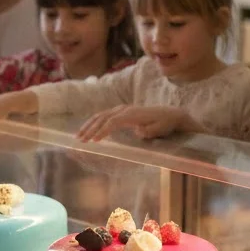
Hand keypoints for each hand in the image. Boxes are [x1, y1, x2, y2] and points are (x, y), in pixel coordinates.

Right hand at [76, 105, 196, 141]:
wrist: (170, 114)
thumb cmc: (165, 124)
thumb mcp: (160, 129)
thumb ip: (149, 131)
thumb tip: (138, 131)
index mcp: (132, 114)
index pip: (112, 122)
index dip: (102, 131)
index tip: (94, 141)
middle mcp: (124, 109)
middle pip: (102, 117)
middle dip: (90, 129)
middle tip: (80, 141)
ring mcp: (122, 109)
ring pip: (100, 115)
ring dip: (89, 125)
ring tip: (79, 136)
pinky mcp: (121, 112)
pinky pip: (104, 116)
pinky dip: (94, 123)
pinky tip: (87, 131)